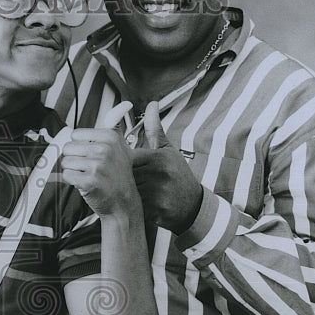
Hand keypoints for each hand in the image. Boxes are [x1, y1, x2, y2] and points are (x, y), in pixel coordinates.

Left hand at [61, 102, 140, 218]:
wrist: (124, 204)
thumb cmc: (118, 177)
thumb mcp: (121, 148)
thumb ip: (115, 126)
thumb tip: (125, 104)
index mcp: (111, 137)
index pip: (76, 135)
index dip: (80, 148)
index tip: (93, 157)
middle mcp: (105, 149)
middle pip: (68, 148)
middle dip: (75, 160)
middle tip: (90, 169)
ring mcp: (98, 165)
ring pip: (66, 162)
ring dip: (73, 171)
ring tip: (88, 176)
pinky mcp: (90, 180)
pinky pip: (66, 176)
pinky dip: (72, 182)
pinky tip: (86, 184)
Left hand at [131, 102, 203, 232]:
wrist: (193, 205)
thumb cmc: (177, 175)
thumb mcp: (168, 150)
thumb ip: (155, 129)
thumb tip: (151, 104)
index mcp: (158, 157)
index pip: (126, 158)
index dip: (122, 165)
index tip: (125, 169)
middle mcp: (158, 173)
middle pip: (124, 175)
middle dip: (121, 180)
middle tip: (124, 183)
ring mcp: (157, 192)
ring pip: (127, 191)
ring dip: (125, 193)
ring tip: (129, 194)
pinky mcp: (155, 210)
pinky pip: (133, 207)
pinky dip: (132, 207)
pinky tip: (136, 205)